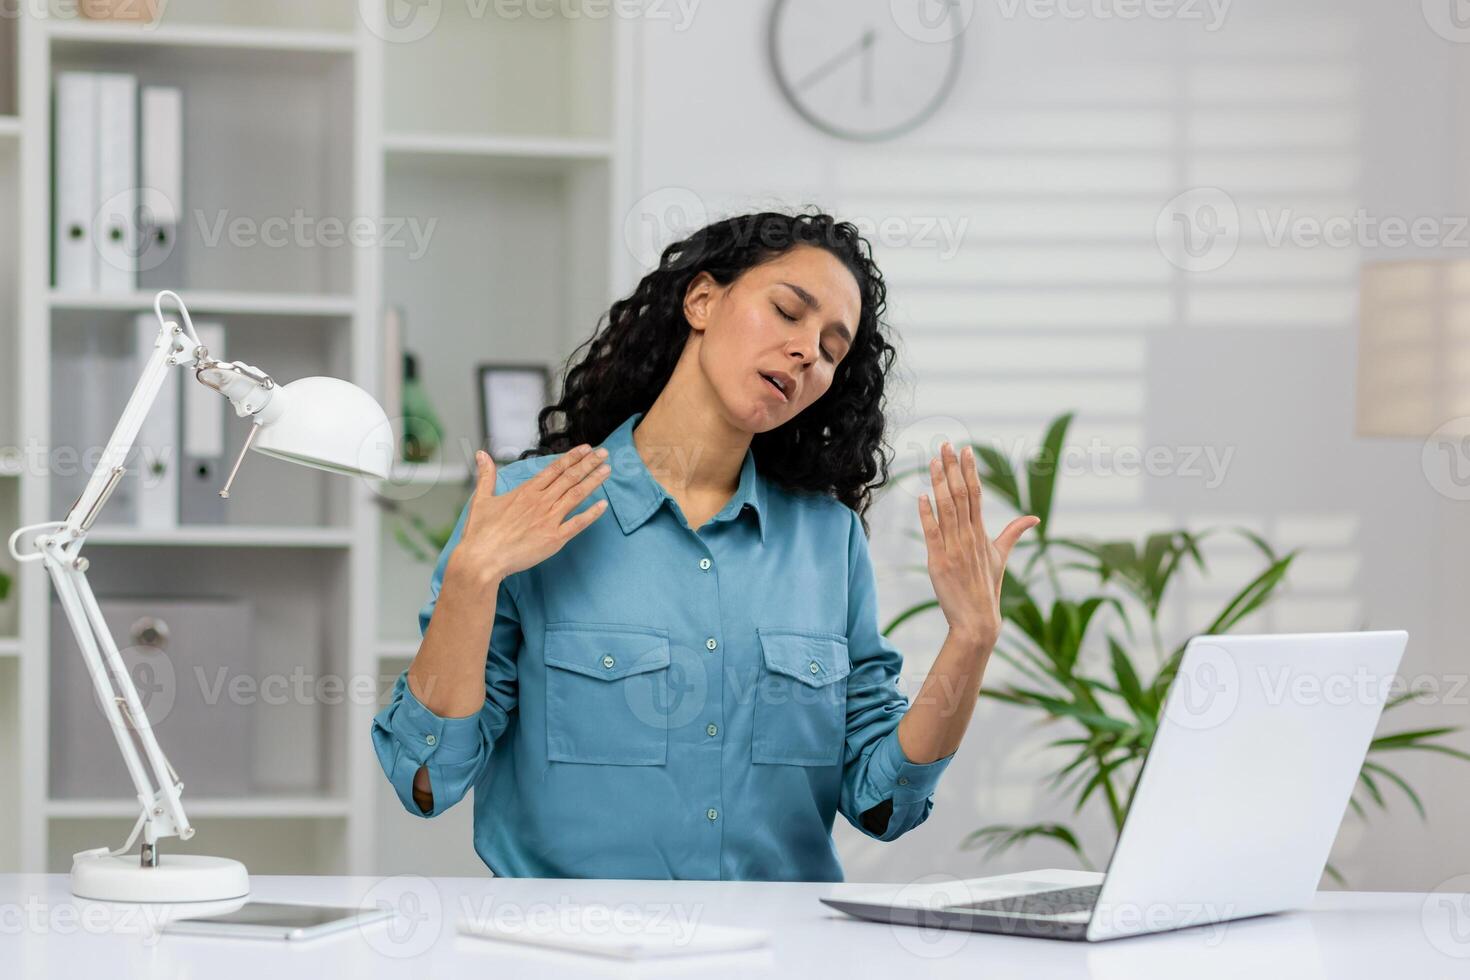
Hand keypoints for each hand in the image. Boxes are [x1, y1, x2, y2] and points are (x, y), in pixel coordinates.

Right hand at [446, 445, 610, 587]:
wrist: (482, 559)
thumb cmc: (480, 533)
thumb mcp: (482, 499)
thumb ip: (486, 475)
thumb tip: (481, 454)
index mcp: (525, 491)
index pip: (554, 469)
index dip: (572, 458)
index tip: (586, 448)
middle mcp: (540, 501)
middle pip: (569, 478)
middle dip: (589, 463)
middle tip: (604, 453)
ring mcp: (549, 519)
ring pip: (576, 495)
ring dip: (593, 481)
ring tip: (607, 470)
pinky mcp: (554, 538)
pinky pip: (577, 523)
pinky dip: (592, 514)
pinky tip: (604, 505)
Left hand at [917, 441, 1038, 652]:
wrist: (978, 620)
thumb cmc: (988, 588)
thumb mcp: (1001, 557)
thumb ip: (1014, 533)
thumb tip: (1035, 519)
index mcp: (982, 533)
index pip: (976, 494)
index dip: (970, 471)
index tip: (965, 450)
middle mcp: (969, 536)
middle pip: (961, 495)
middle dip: (953, 468)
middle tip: (945, 444)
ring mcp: (954, 548)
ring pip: (947, 509)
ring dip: (939, 483)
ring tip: (934, 461)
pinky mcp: (939, 561)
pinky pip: (932, 533)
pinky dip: (927, 514)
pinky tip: (922, 496)